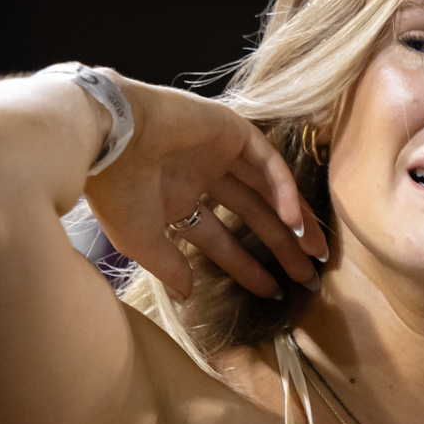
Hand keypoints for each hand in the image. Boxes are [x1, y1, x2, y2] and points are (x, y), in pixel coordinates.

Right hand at [82, 75, 328, 300]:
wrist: (107, 139)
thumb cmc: (115, 189)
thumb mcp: (142, 240)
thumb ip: (169, 266)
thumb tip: (189, 294)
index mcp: (176, 200)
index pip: (222, 238)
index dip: (248, 266)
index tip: (275, 293)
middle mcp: (199, 175)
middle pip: (254, 215)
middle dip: (283, 247)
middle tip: (310, 277)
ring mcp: (216, 151)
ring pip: (268, 189)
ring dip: (294, 221)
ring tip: (317, 254)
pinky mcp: (231, 129)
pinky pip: (268, 163)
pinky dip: (284, 191)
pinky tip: (295, 223)